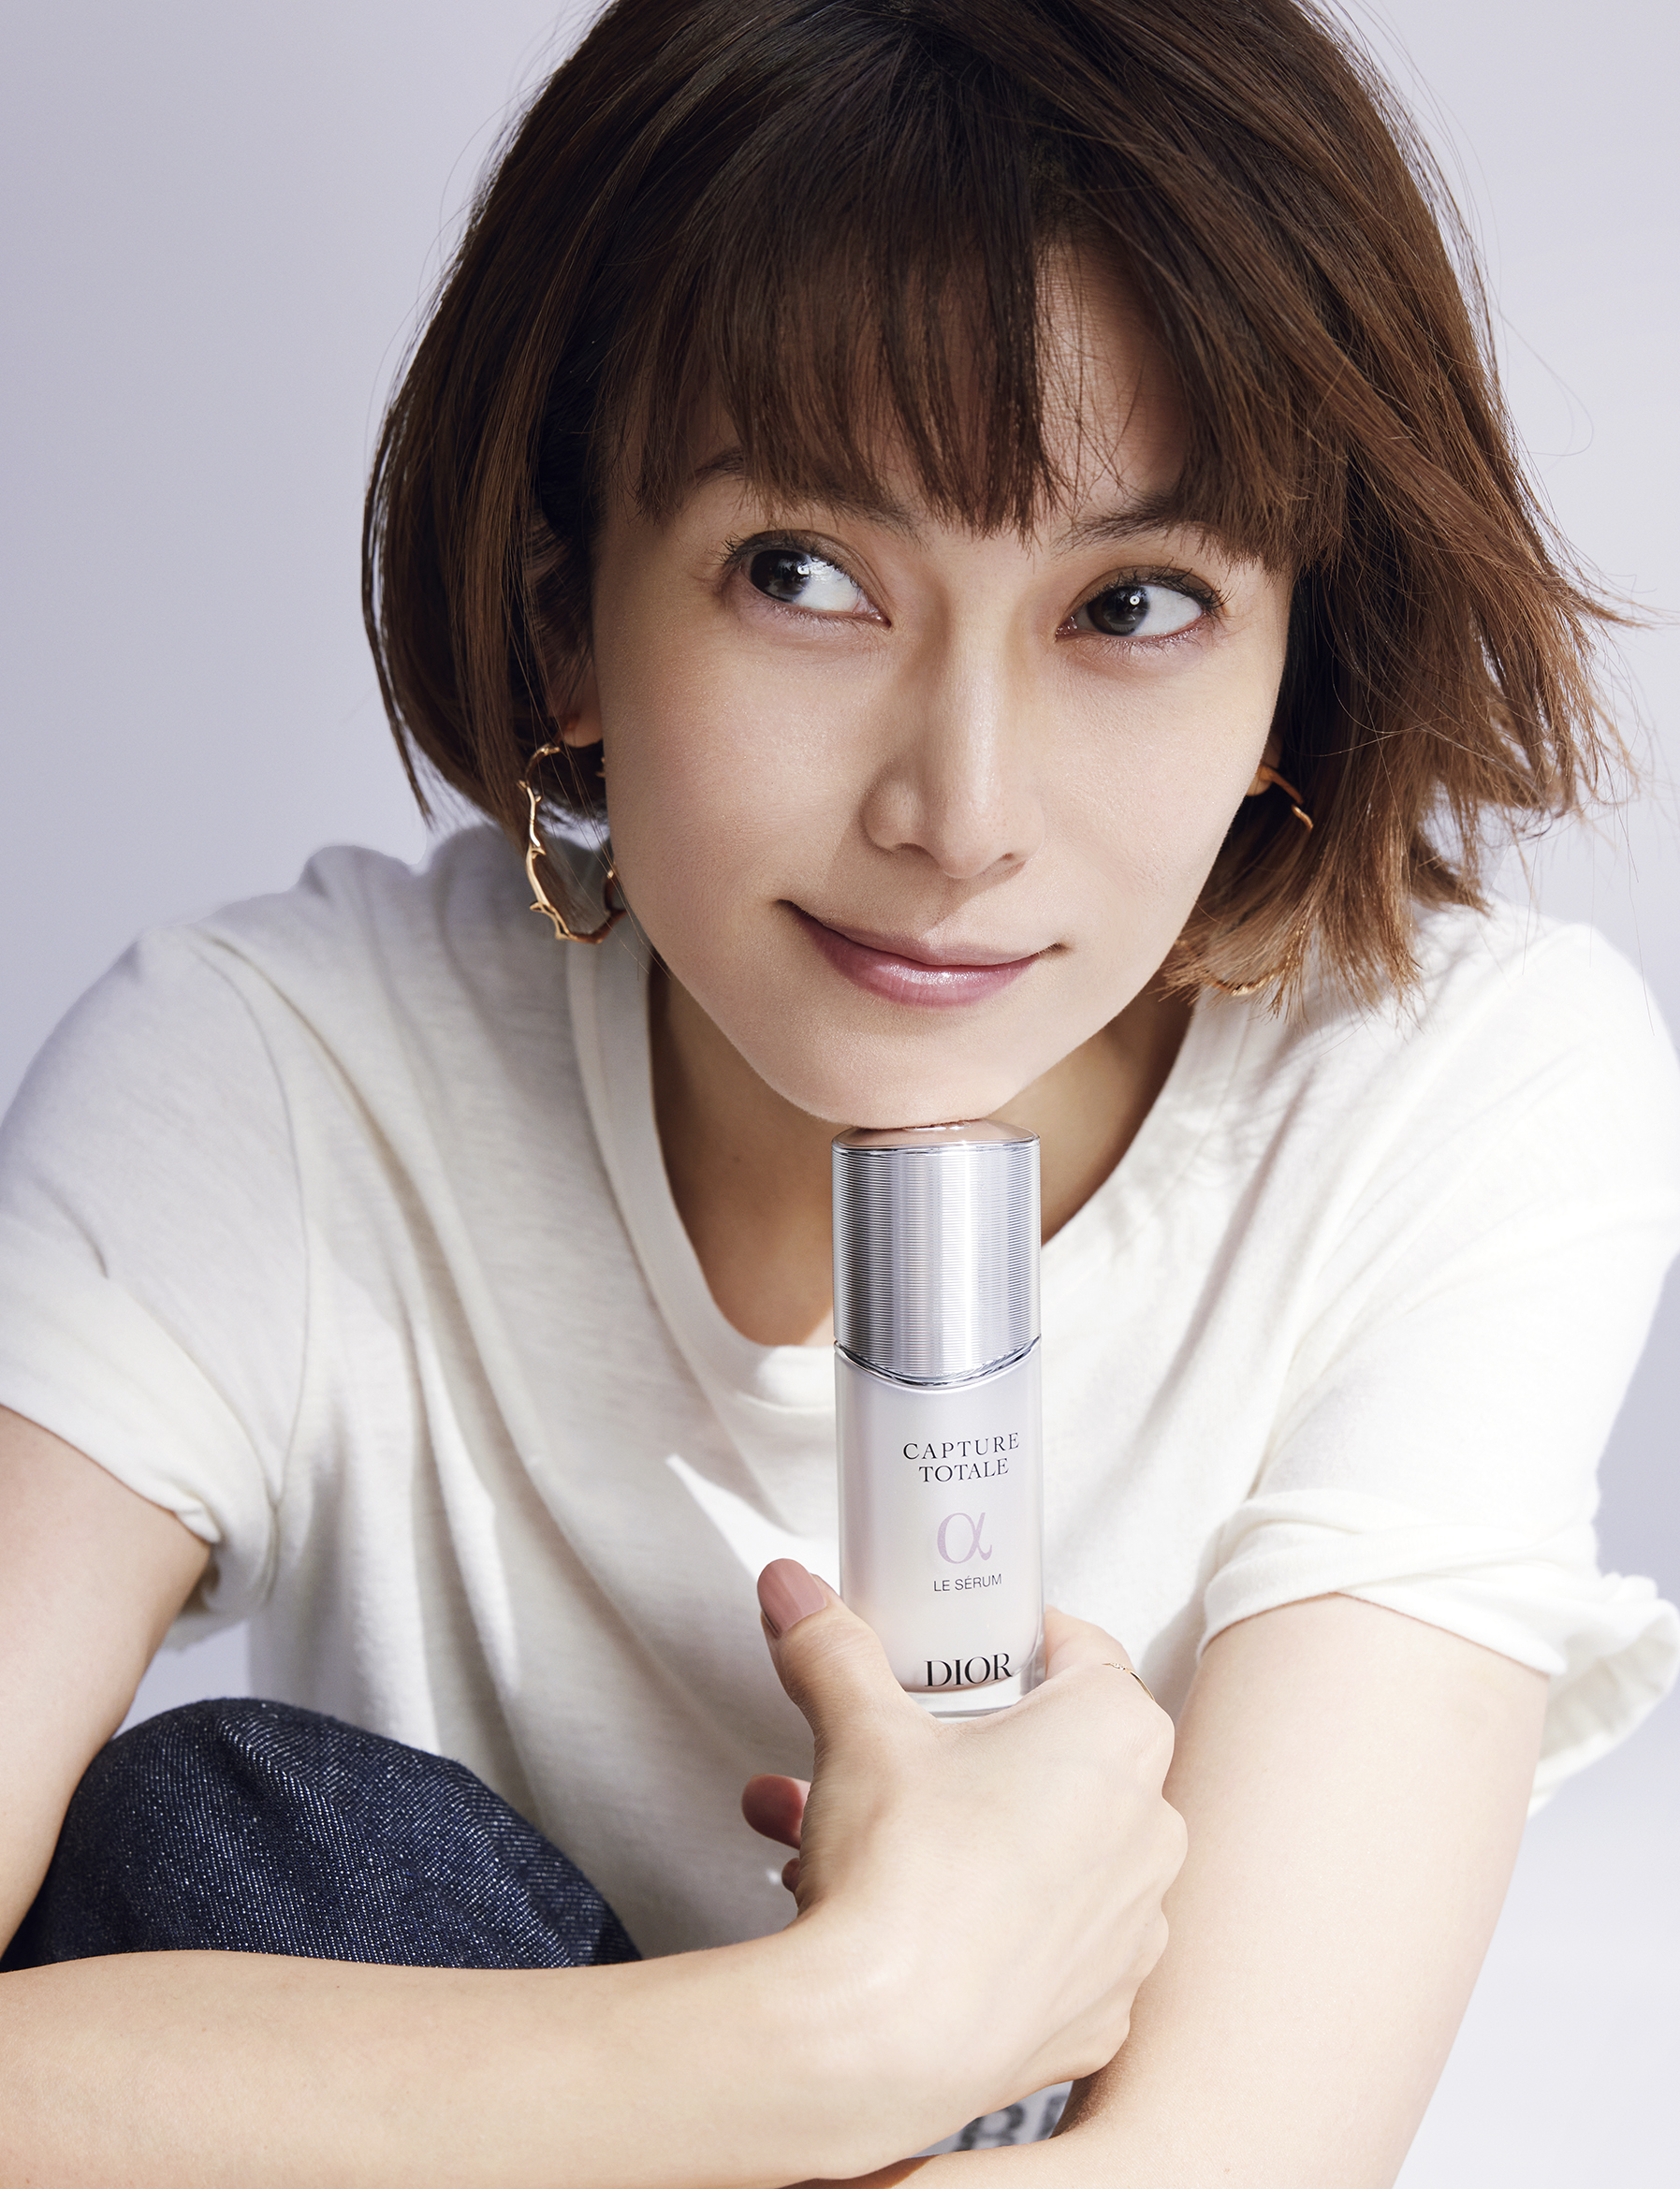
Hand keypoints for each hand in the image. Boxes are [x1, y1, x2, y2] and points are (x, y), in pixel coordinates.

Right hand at [741, 1562, 1185, 2143]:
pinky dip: (983, 1935)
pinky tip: (897, 1931)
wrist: (885, 2043)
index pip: (1083, 1652)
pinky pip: (1043, 1954)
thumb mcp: (857, 1729)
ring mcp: (1133, 1934)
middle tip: (893, 1753)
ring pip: (1042, 1859)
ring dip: (958, 1841)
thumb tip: (791, 1586)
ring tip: (844, 1844)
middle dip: (965, 1753)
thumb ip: (830, 1647)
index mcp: (1116, 1736)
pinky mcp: (1098, 2018)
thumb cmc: (902, 1869)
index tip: (966, 1653)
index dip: (1020, 1642)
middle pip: (1057, 1759)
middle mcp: (1150, 1830)